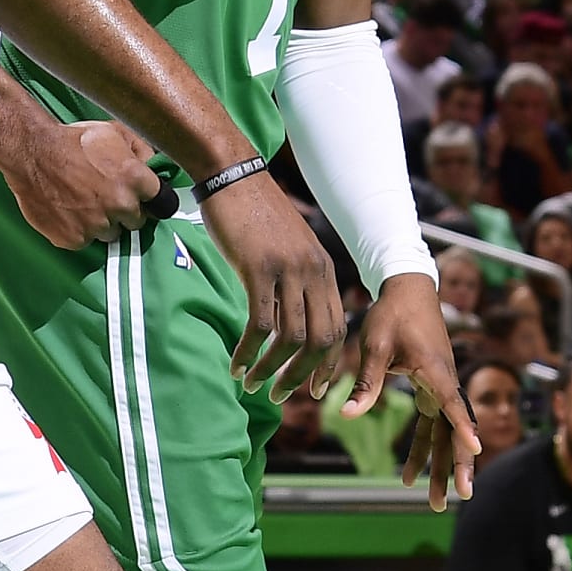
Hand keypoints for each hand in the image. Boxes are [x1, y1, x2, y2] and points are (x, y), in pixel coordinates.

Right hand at [4, 117, 162, 249]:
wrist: (32, 152)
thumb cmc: (73, 140)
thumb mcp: (115, 132)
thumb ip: (142, 150)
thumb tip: (154, 165)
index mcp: (136, 178)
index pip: (163, 203)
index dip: (152, 199)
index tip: (144, 199)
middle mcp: (121, 205)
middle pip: (136, 222)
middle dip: (124, 211)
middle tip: (106, 196)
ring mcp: (98, 225)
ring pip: (111, 234)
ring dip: (102, 222)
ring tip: (84, 202)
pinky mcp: (75, 239)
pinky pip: (85, 241)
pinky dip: (79, 230)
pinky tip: (69, 211)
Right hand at [202, 175, 343, 398]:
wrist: (234, 175)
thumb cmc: (254, 212)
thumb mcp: (286, 248)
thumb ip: (293, 280)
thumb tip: (285, 319)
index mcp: (322, 270)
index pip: (337, 329)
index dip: (327, 365)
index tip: (313, 390)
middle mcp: (312, 273)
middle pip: (321, 340)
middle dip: (301, 375)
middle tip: (280, 395)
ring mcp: (288, 271)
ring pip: (291, 337)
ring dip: (273, 369)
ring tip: (253, 385)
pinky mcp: (259, 268)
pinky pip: (259, 324)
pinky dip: (249, 352)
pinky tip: (236, 365)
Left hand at [348, 273, 481, 509]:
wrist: (408, 290)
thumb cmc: (392, 315)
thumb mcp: (374, 346)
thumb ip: (366, 382)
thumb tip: (346, 414)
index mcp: (435, 371)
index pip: (453, 403)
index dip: (464, 427)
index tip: (476, 449)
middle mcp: (445, 382)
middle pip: (456, 429)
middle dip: (459, 464)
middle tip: (461, 496)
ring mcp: (441, 386)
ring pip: (446, 433)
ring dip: (442, 465)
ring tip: (437, 500)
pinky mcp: (432, 388)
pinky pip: (433, 424)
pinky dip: (425, 448)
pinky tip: (409, 473)